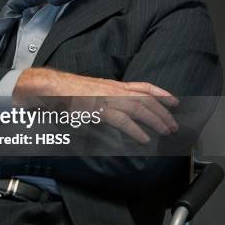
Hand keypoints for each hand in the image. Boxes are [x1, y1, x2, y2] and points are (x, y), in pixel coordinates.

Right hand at [14, 68, 178, 143]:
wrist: (51, 87)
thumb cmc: (67, 92)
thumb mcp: (92, 93)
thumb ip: (106, 101)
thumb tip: (116, 113)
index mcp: (113, 85)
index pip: (143, 86)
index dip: (161, 93)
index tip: (174, 100)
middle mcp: (114, 89)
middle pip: (146, 98)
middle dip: (163, 111)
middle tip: (173, 124)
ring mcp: (107, 98)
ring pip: (139, 108)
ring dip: (155, 120)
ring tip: (165, 131)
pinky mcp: (99, 108)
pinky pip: (123, 120)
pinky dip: (136, 130)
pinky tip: (143, 138)